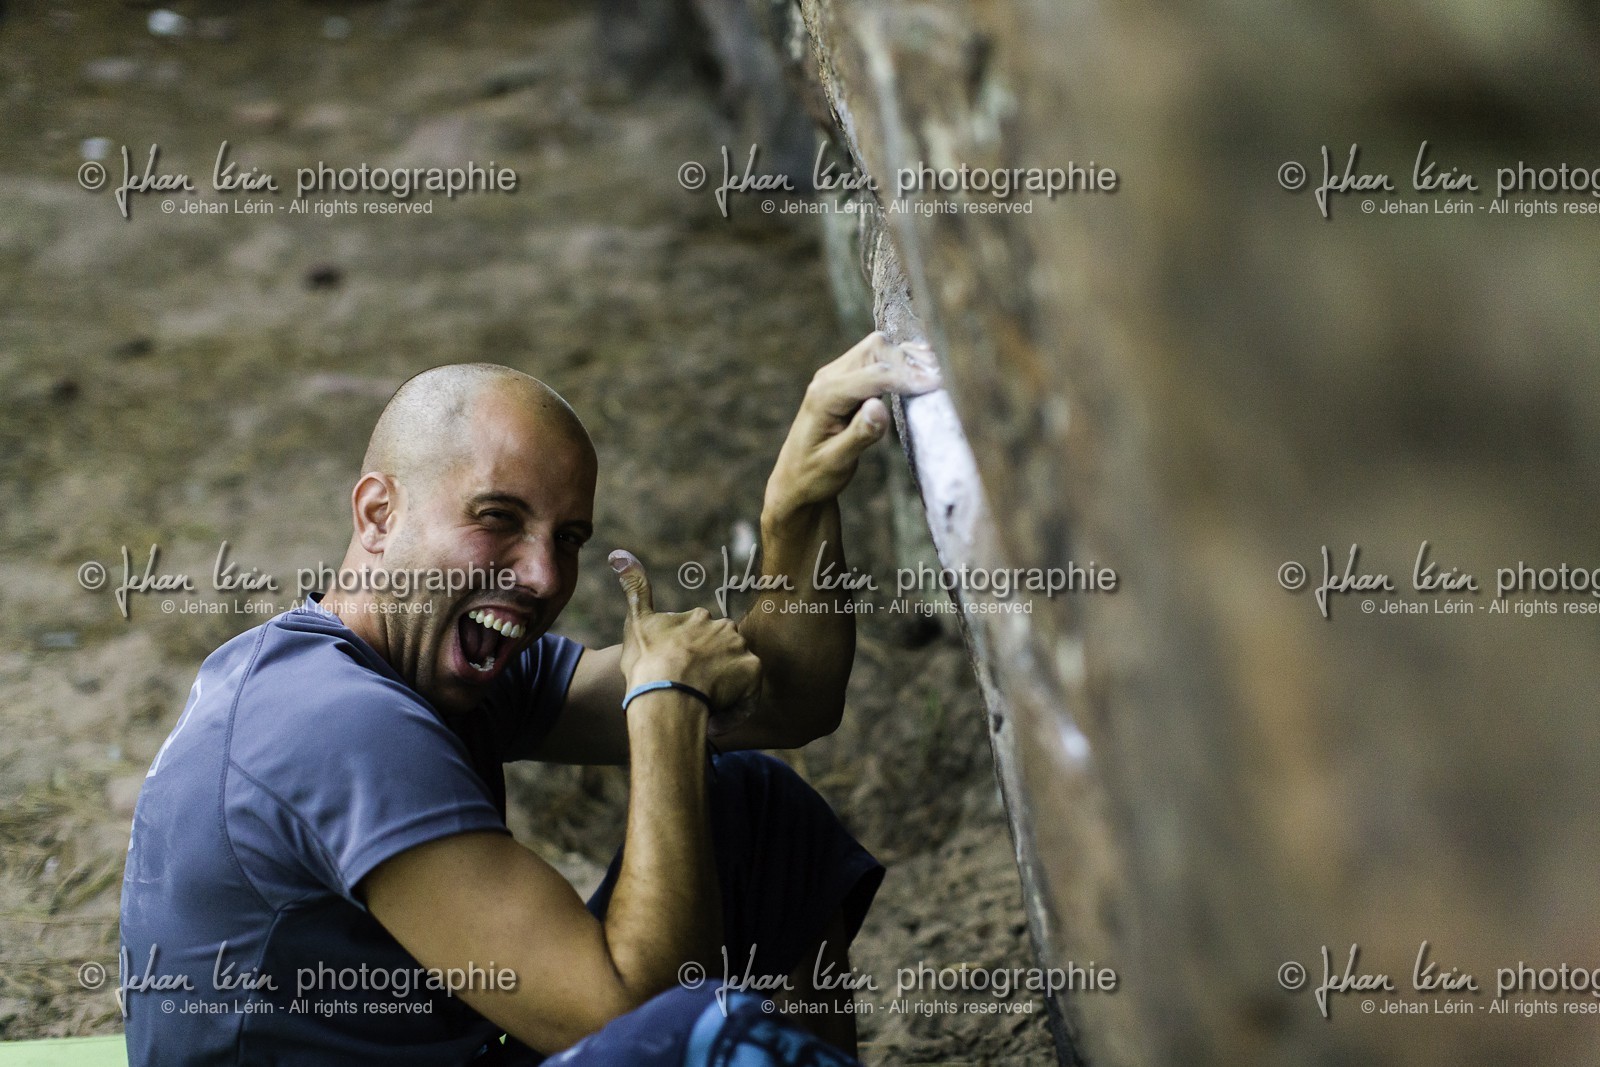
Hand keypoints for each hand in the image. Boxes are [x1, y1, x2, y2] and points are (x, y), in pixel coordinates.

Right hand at [609, 550, 760, 715]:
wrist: (665, 692)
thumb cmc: (647, 661)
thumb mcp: (637, 621)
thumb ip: (635, 588)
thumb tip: (620, 554)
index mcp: (700, 617)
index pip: (701, 637)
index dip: (689, 660)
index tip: (677, 676)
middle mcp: (726, 628)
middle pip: (723, 653)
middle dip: (710, 672)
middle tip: (689, 693)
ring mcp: (741, 649)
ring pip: (736, 673)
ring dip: (722, 691)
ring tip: (699, 709)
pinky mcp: (753, 673)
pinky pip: (748, 696)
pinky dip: (734, 710)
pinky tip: (713, 722)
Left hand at [763, 332, 941, 524]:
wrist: (796, 479)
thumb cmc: (814, 475)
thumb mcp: (837, 462)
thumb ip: (859, 435)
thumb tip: (880, 408)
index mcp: (824, 397)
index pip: (871, 376)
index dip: (905, 378)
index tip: (935, 385)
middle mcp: (828, 379)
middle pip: (875, 349)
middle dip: (906, 361)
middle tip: (936, 382)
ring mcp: (836, 376)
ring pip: (877, 349)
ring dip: (905, 359)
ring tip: (933, 375)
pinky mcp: (847, 381)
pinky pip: (875, 360)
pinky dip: (898, 363)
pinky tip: (918, 373)